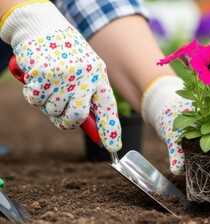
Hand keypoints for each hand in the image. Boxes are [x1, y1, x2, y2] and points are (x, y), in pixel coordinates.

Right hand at [1, 1, 120, 151]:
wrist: (42, 27)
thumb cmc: (66, 55)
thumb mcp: (84, 71)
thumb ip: (87, 96)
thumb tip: (90, 126)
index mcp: (98, 74)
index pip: (107, 106)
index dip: (110, 129)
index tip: (113, 147)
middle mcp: (84, 74)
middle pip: (77, 115)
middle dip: (67, 122)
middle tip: (61, 118)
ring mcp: (63, 74)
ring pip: (53, 110)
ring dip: (48, 105)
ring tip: (50, 86)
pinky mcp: (41, 73)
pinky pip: (35, 100)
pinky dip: (33, 95)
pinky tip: (37, 79)